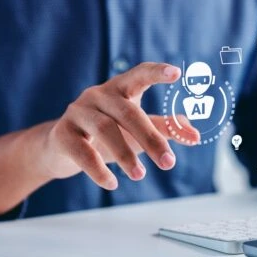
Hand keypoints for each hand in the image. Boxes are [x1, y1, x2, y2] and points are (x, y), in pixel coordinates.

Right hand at [41, 62, 200, 189]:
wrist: (61, 148)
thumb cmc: (108, 135)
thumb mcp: (138, 130)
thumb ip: (167, 129)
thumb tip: (196, 135)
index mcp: (120, 89)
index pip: (140, 74)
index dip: (157, 72)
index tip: (177, 73)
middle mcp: (98, 95)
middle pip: (127, 112)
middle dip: (150, 138)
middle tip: (168, 163)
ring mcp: (77, 112)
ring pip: (105, 129)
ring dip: (126, 155)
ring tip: (140, 176)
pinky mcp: (62, 133)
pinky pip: (82, 150)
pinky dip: (98, 169)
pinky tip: (112, 184)